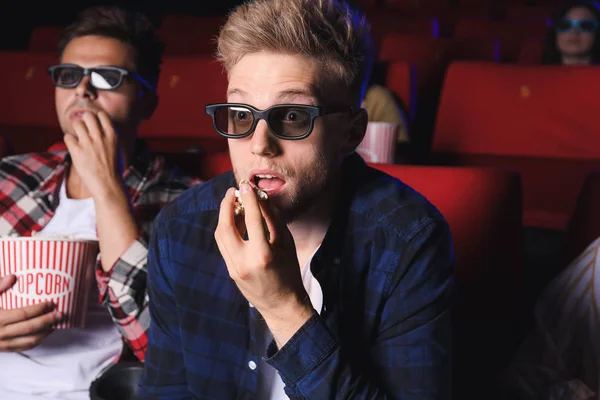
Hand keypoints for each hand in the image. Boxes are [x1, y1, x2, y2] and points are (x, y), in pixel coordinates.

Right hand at [0, 275, 62, 351]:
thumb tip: (13, 276)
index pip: (23, 314)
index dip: (39, 309)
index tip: (51, 303)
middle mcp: (1, 333)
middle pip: (30, 328)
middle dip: (48, 321)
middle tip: (61, 314)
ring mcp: (3, 344)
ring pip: (29, 341)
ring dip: (46, 333)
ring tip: (57, 324)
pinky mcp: (5, 350)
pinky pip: (24, 348)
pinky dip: (37, 341)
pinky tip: (45, 333)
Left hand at [64, 111, 123, 199]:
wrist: (108, 185)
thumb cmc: (113, 170)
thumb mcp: (117, 149)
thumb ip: (109, 137)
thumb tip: (100, 129)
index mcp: (112, 135)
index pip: (102, 115)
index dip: (96, 118)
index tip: (94, 125)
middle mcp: (100, 137)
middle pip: (88, 115)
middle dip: (84, 120)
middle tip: (84, 129)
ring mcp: (88, 144)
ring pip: (76, 123)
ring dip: (76, 129)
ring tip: (78, 138)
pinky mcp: (77, 152)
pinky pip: (67, 137)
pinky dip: (69, 141)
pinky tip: (74, 148)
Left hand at [214, 182, 312, 345]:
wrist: (281, 305)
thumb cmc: (289, 272)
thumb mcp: (286, 244)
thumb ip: (272, 219)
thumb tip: (261, 197)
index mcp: (263, 255)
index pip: (251, 220)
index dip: (248, 199)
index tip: (246, 185)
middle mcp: (243, 262)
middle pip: (226, 226)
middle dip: (226, 205)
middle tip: (233, 191)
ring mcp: (233, 268)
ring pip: (220, 235)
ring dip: (225, 216)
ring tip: (235, 204)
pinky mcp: (229, 271)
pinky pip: (223, 244)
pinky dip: (227, 229)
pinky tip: (235, 220)